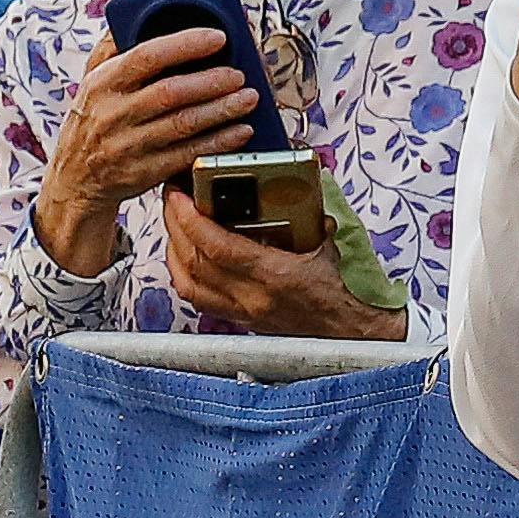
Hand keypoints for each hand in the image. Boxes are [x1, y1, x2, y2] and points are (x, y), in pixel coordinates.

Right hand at [37, 37, 269, 276]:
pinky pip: (187, 155)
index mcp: (103, 82)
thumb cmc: (93, 117)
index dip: (184, 45)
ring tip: (248, 98)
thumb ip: (118, 32)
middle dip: (211, 81)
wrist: (75, 178)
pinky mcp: (144, 173)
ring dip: (221, 111)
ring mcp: (128, 146)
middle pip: (169, 93)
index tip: (216, 37)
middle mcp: (113, 114)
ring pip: (183, 125)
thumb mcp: (94, 74)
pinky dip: (218, 143)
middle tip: (239, 73)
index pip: (145, 57)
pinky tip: (239, 131)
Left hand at [154, 179, 397, 342]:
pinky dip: (182, 272)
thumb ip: (310, 216)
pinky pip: (196, 297)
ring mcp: (242, 312)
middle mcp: (253, 297)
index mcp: (275, 275)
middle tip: (171, 198)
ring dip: (174, 248)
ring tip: (173, 221)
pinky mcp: (239, 320)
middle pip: (195, 260)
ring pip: (188, 281)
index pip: (218, 247)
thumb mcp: (326, 246)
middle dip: (175, 225)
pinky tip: (183, 255)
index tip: (180, 194)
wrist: (346, 333)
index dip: (191, 219)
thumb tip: (300, 184)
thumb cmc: (338, 291)